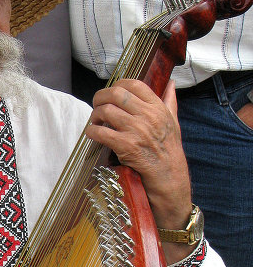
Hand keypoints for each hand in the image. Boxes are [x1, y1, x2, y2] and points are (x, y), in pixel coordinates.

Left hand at [86, 79, 194, 262]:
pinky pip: (101, 133)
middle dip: (100, 98)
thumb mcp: (173, 124)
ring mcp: (138, 131)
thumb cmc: (170, 154)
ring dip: (95, 117)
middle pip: (116, 94)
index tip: (109, 93)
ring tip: (95, 123)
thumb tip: (171, 84)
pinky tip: (93, 136)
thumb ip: (170, 103)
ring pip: (106, 112)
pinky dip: (92, 132)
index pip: (134, 84)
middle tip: (96, 107)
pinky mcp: (127, 147)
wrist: (170, 181)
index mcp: (159, 108)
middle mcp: (149, 116)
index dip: (116, 85)